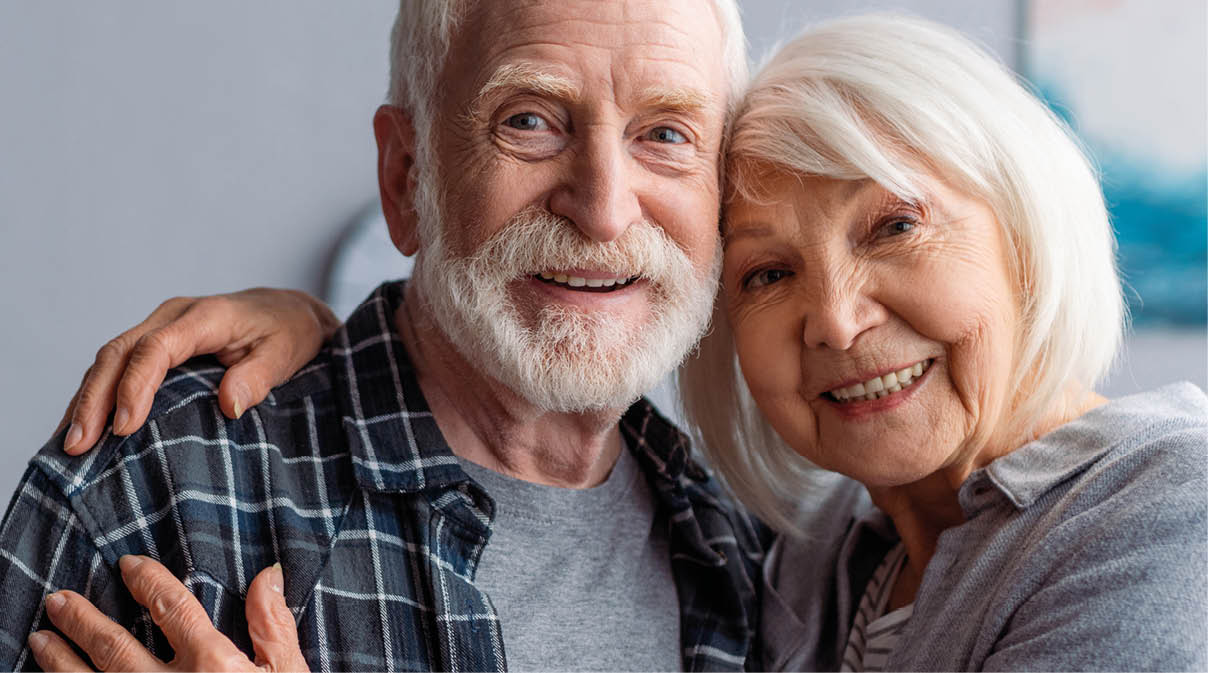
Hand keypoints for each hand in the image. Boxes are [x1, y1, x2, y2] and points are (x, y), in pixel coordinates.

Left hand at [28, 555, 308, 671]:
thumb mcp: (287, 671)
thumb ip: (273, 624)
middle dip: (83, 621)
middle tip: (59, 601)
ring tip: (41, 639)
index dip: (147, 581)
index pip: (171, 608)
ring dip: (61, 660)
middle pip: (116, 646)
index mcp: (212, 662)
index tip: (127, 565)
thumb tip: (269, 574)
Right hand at [59, 289, 338, 453]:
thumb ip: (259, 377)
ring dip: (87, 399)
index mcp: (205, 317)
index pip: (156, 349)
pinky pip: (119, 365)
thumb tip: (228, 404)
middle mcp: (174, 316)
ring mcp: (161, 326)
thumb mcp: (287, 352)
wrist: (291, 310)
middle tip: (78, 445)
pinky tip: (83, 425)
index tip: (124, 428)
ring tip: (69, 444)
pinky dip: (98, 394)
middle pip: (119, 352)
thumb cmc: (290, 331)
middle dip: (94, 399)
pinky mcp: (157, 341)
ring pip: (110, 358)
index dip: (136, 387)